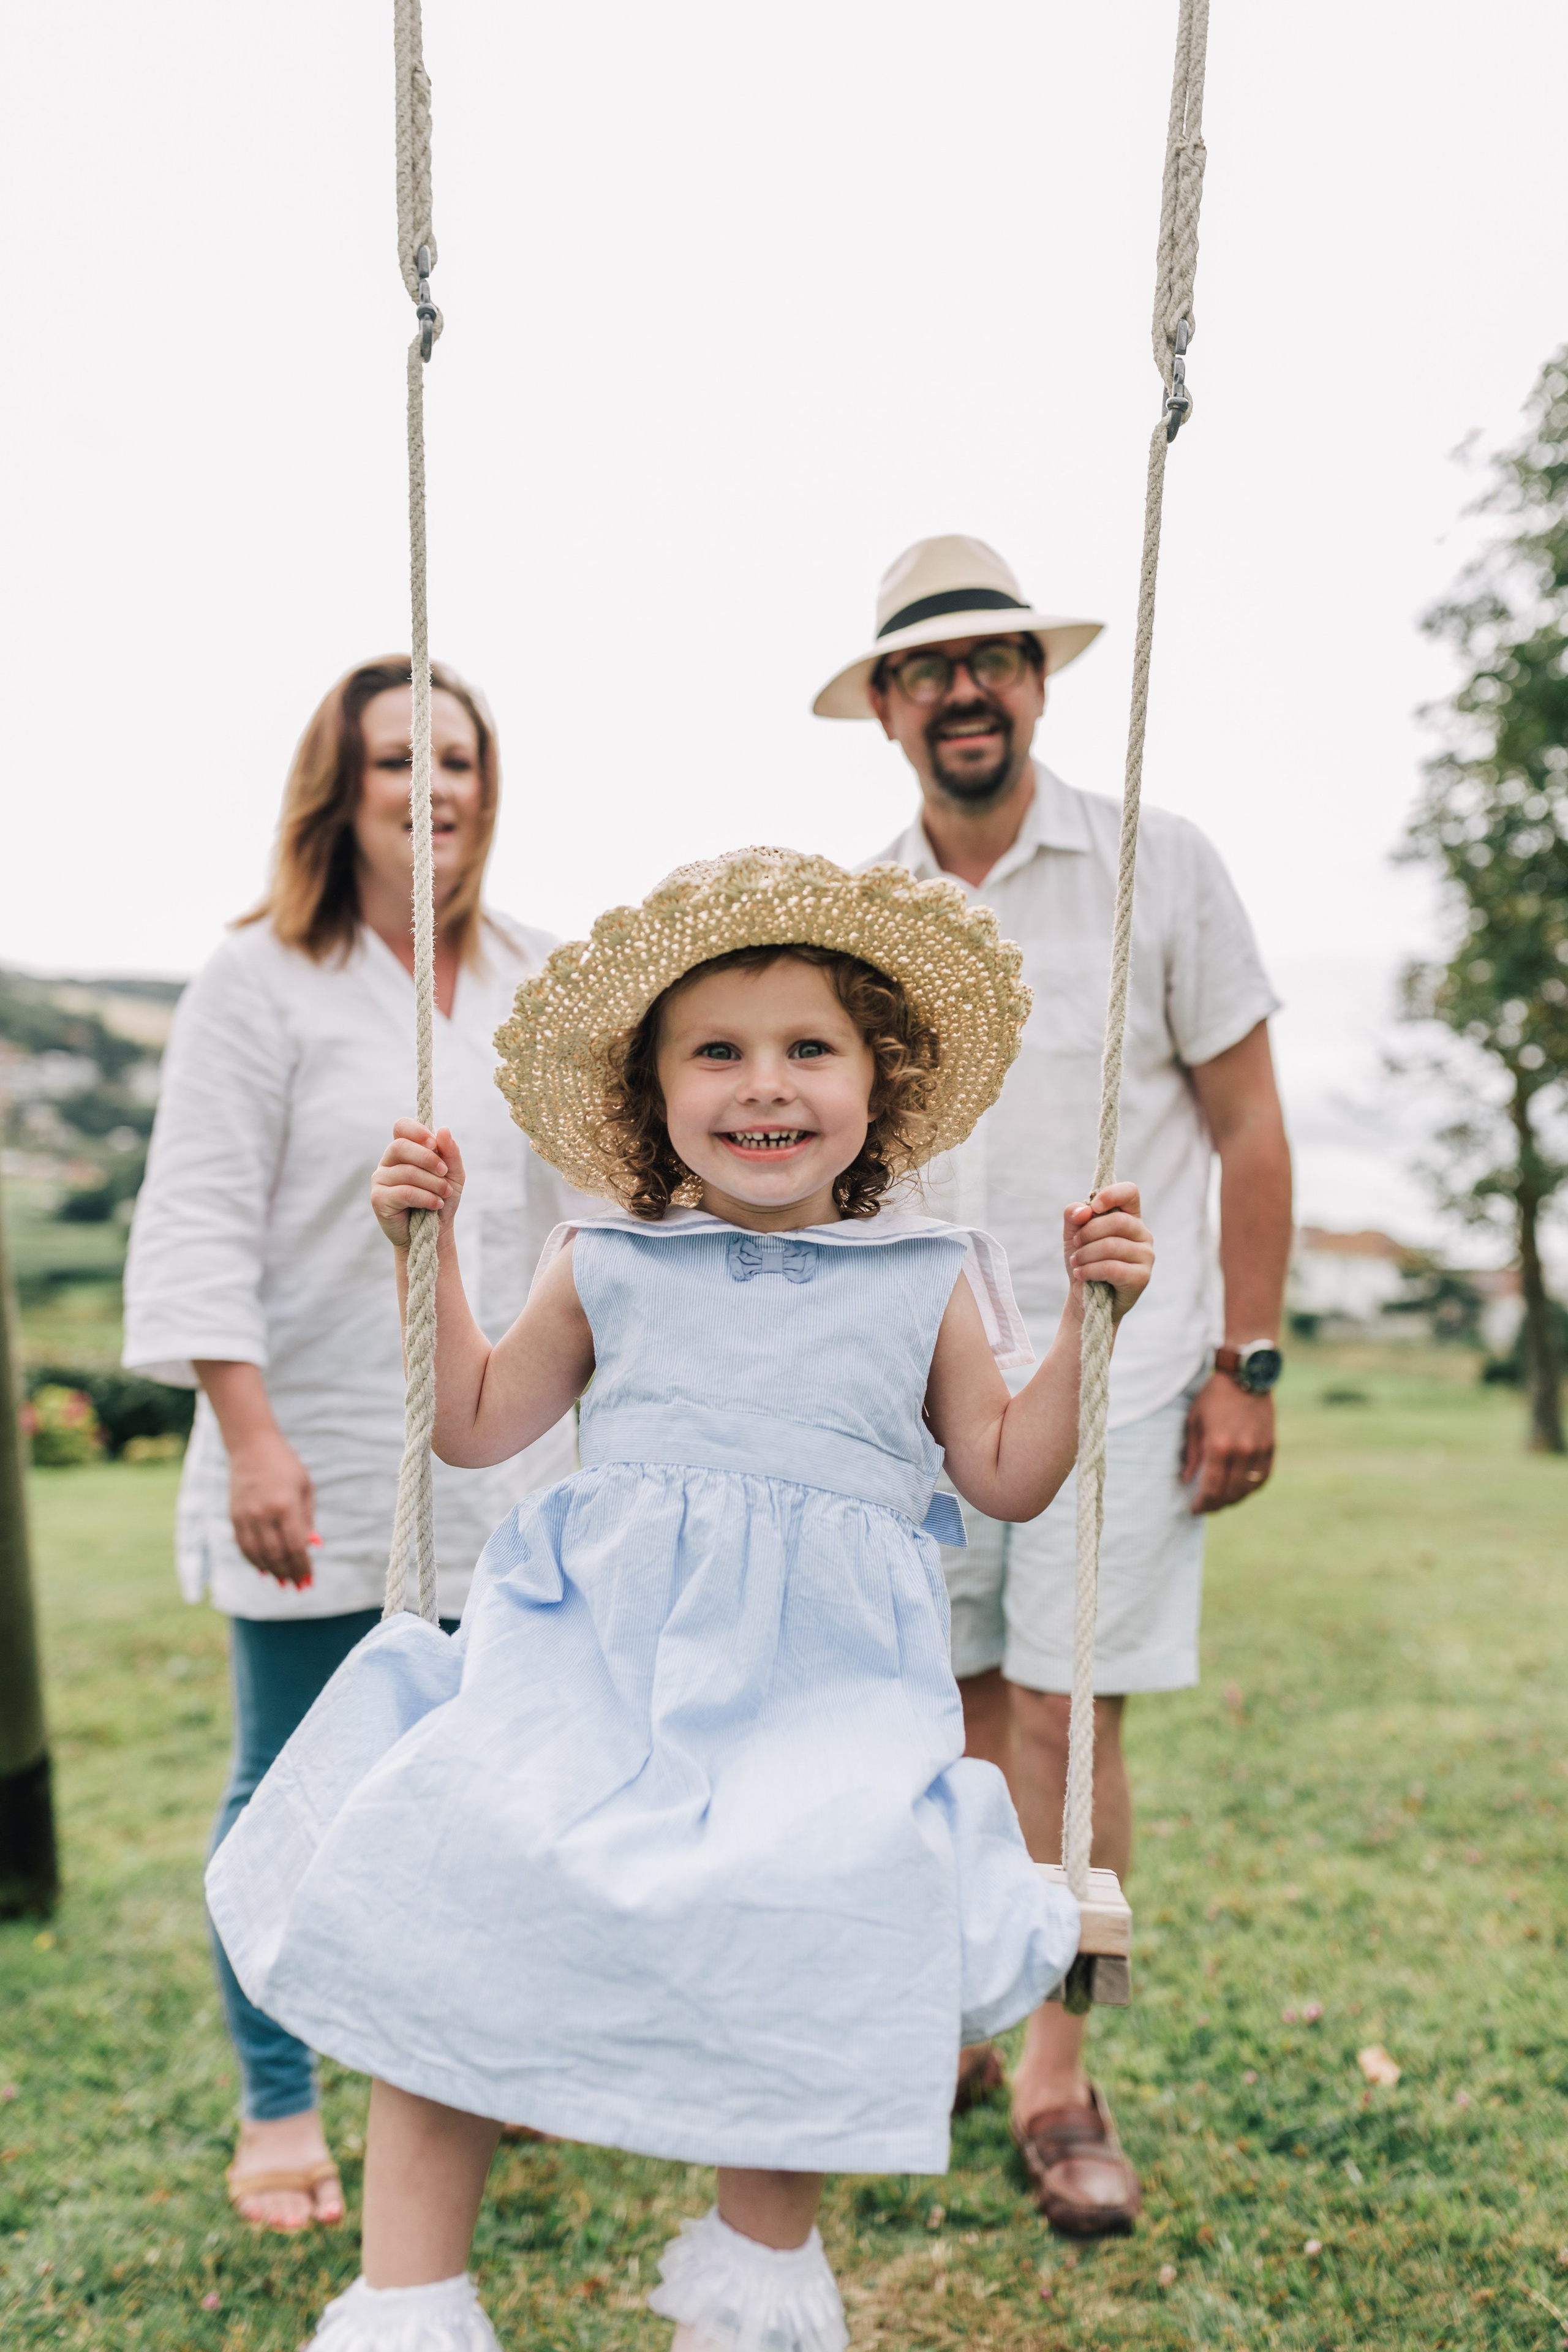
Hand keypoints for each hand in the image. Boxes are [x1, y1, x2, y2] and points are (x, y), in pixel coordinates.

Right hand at [228, 1430, 318, 1584]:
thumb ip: (307, 1519)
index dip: (303, 1566)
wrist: (251, 1446)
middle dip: (289, 1573)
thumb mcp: (305, 1487)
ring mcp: (246, 1516)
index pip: (295, 1546)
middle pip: (276, 1554)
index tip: (309, 1580)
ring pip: (257, 1554)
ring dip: (271, 1571)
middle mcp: (264, 1514)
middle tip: (298, 1587)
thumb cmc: (285, 1466)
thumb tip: (312, 1547)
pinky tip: (264, 1569)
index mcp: (286, 1505)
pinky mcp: (234, 1516)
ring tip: (283, 1582)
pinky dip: (254, 1561)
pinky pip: (243, 1546)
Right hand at [371, 1120, 465, 1248]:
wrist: (435, 1232)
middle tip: (445, 1172)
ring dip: (433, 1183)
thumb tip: (443, 1130)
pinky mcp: (378, 1199)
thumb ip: (450, 1152)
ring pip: (406, 1172)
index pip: (401, 1127)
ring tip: (444, 1194)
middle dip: (428, 1159)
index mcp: (404, 1150)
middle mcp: (388, 1161)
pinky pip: (404, 1192)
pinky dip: (425, 1197)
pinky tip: (435, 1204)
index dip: (416, 1131)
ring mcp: (380, 1179)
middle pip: (401, 1146)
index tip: (433, 1144)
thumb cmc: (441, 1198)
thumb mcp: (453, 1173)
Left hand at [1063, 1183, 1153, 1324]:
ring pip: (1112, 1246)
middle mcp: (1142, 1234)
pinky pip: (1113, 1268)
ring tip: (1076, 1263)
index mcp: (1129, 1217)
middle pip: (1117, 1221)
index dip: (1110, 1195)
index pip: (1129, 1192)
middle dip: (1088, 1233)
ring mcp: (1146, 1256)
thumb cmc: (1084, 1261)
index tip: (1093, 1207)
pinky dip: (1090, 1270)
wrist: (1085, 1298)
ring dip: (1085, 1255)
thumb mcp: (1073, 1235)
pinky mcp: (1142, 1277)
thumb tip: (1084, 1210)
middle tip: (1075, 1246)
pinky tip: (1081, 1275)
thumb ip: (1074, 1215)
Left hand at [1181, 1373, 1274, 1513]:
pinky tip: (1241, 1489)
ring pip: (1248, 1489)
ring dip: (1234, 1499)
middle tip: (1206, 1508)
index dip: (1202, 1503)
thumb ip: (1192, 1454)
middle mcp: (1242, 1451)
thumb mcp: (1194, 1421)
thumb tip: (1186, 1479)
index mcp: (1219, 1445)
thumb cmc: (1214, 1398)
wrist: (1246, 1377)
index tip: (1194, 1509)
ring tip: (1221, 1501)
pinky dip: (1251, 1488)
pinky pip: (1263, 1477)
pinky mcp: (1270, 1446)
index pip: (1211, 1487)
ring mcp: (1259, 1450)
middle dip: (1216, 1505)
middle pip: (1230, 1492)